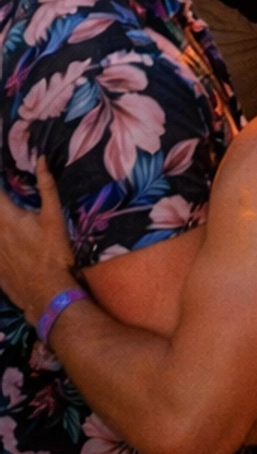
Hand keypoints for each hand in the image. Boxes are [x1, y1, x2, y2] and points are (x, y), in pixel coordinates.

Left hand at [0, 160, 77, 322]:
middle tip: (10, 205)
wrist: (47, 294)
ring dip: (0, 221)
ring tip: (14, 225)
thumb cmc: (54, 253)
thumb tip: (41, 159)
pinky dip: (0, 241)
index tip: (2, 172)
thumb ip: (47, 187)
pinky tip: (9, 242)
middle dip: (0, 203)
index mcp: (8, 217)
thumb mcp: (54, 217)